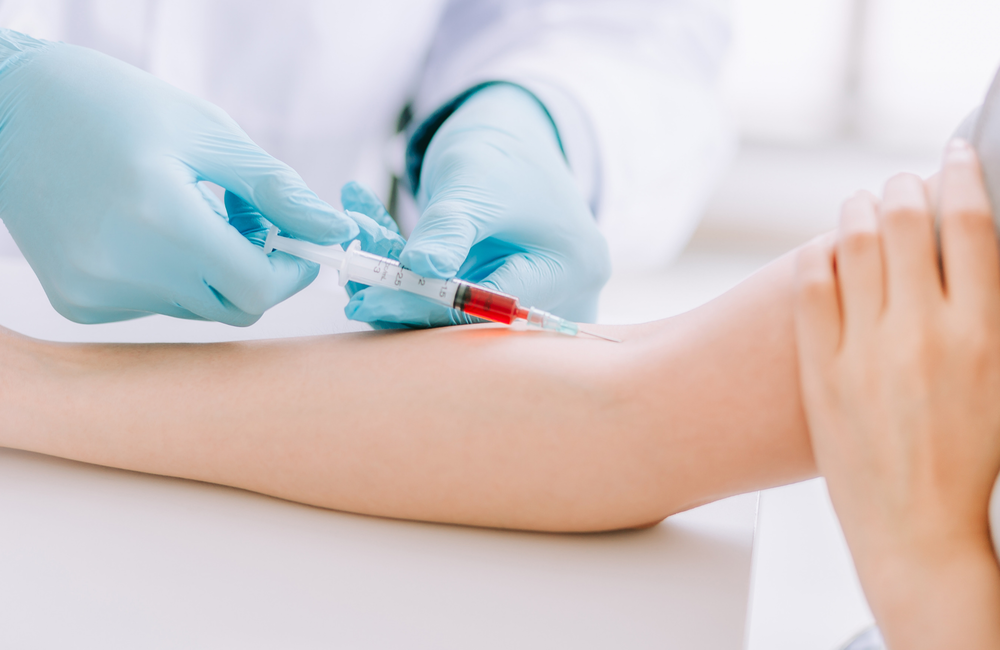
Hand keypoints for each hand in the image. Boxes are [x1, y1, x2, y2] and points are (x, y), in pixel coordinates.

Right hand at [0, 30, 357, 325]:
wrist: (12, 110)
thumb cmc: (117, 107)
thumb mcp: (208, 133)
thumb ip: (276, 190)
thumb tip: (336, 230)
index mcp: (160, 218)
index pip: (257, 288)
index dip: (292, 269)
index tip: (301, 242)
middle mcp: (122, 267)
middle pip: (233, 306)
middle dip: (258, 268)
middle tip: (243, 216)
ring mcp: (94, 291)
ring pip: (196, 307)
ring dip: (212, 270)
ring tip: (187, 211)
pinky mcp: (77, 303)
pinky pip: (155, 306)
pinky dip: (169, 277)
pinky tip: (144, 230)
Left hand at [345, 83, 609, 327]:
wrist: (511, 135)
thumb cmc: (500, 150)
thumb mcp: (471, 182)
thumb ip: (447, 229)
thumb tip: (419, 270)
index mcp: (572, 266)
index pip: (494, 305)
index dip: (428, 305)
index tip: (368, 300)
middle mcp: (565, 293)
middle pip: (477, 321)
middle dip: (410, 303)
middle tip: (354, 293)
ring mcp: (537, 299)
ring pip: (459, 315)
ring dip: (404, 292)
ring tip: (358, 263)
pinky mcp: (504, 300)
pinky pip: (452, 302)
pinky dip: (412, 282)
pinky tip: (373, 254)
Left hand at [794, 140, 999, 647]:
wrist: (917, 532)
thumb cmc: (973, 463)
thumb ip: (984, 311)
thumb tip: (970, 248)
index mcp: (984, 333)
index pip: (971, 222)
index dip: (960, 174)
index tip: (952, 156)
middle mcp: (923, 334)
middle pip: (905, 219)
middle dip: (901, 186)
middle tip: (899, 184)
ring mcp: (864, 351)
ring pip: (852, 244)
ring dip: (856, 212)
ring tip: (860, 210)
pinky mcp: (821, 372)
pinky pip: (810, 288)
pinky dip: (819, 256)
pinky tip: (826, 252)